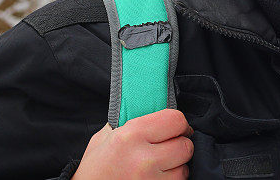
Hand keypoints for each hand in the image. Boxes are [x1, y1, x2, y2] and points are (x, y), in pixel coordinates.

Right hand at [72, 109, 193, 179]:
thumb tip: (152, 107)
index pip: (175, 120)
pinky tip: (157, 177)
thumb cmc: (94, 169)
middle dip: (180, 145)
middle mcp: (143, 159)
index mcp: (130, 136)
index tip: (175, 127)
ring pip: (184, 169)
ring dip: (177, 166)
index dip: (179, 123)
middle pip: (185, 146)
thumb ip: (129, 122)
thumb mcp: (104, 138)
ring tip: (160, 165)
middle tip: (169, 147)